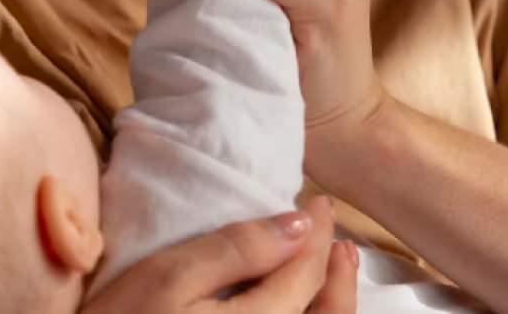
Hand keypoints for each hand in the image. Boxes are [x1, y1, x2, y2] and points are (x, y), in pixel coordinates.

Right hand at [80, 197, 357, 312]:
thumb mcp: (169, 278)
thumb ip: (236, 249)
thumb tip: (297, 223)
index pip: (304, 274)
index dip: (316, 233)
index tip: (318, 203)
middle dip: (337, 272)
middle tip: (336, 234)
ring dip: (332, 300)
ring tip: (333, 266)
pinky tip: (299, 305)